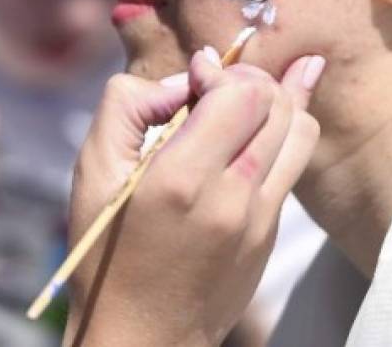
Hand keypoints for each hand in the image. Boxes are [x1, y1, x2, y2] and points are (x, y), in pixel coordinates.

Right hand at [64, 49, 323, 346]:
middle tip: (215, 85)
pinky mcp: (271, 233)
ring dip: (275, 101)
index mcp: (181, 178)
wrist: (143, 334)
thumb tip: (182, 80)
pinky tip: (258, 125)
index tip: (194, 75)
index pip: (241, 93)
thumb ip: (128, 106)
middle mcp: (231, 197)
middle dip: (248, 79)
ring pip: (299, 129)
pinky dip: (279, 134)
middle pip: (276, 103)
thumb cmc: (105, 249)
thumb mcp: (92, 170)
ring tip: (242, 99)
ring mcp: (260, 219)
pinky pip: (293, 164)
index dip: (220, 70)